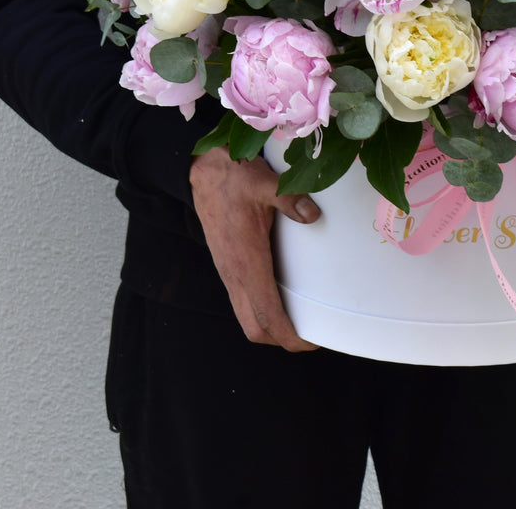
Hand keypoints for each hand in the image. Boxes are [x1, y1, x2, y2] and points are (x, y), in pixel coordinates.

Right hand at [189, 145, 320, 351]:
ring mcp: (228, 272)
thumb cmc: (233, 178)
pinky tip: (280, 297)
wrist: (201, 172)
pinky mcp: (227, 265)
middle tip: (310, 335)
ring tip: (300, 321)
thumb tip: (313, 215)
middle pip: (255, 328)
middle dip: (281, 339)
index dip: (289, 335)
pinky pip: (243, 301)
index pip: (267, 315)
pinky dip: (261, 311)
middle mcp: (234, 274)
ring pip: (246, 317)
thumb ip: (290, 199)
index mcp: (246, 262)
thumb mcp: (266, 183)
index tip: (311, 342)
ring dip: (270, 327)